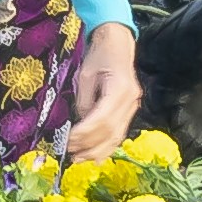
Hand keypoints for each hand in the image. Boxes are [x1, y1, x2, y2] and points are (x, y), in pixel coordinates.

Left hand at [52, 28, 144, 156]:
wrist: (117, 42)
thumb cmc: (99, 54)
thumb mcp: (85, 75)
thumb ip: (84, 101)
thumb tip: (80, 125)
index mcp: (120, 88)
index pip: (102, 118)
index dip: (85, 133)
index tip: (68, 140)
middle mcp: (131, 99)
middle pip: (110, 131)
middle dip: (89, 145)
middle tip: (70, 153)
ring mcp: (133, 105)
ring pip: (117, 136)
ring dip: (98, 151)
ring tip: (79, 159)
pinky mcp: (130, 109)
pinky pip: (120, 132)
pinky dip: (108, 147)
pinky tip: (96, 158)